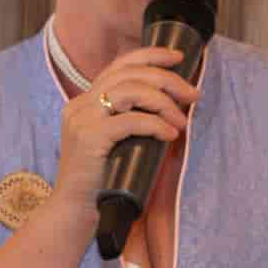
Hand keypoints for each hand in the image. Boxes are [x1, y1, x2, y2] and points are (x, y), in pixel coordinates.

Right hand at [49, 45, 195, 211]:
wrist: (74, 211)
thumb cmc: (101, 180)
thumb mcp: (115, 141)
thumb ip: (130, 119)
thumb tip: (172, 104)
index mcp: (84, 102)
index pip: (118, 65)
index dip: (150, 56)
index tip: (178, 58)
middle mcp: (80, 105)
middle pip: (129, 74)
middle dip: (168, 80)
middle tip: (192, 95)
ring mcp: (82, 120)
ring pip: (130, 90)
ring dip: (164, 101)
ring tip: (182, 121)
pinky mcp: (89, 138)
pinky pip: (131, 120)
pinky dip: (156, 123)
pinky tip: (170, 134)